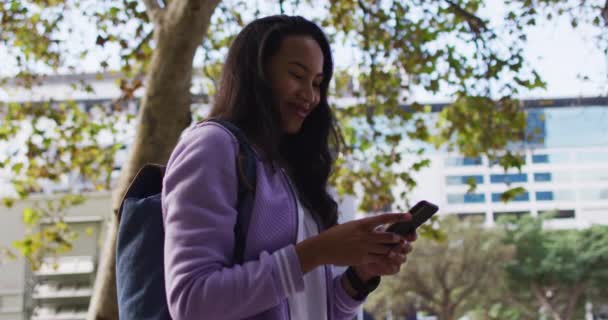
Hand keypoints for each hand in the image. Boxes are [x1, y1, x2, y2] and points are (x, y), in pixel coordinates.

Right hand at [296, 213, 410, 272]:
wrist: (323, 248)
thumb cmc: (336, 235)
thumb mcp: (351, 226)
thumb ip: (364, 227)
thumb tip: (377, 226)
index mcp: (362, 224)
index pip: (384, 218)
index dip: (398, 217)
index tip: (409, 216)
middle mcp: (365, 235)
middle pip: (389, 236)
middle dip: (399, 238)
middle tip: (405, 238)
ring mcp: (364, 248)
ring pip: (386, 249)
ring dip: (394, 249)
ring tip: (400, 249)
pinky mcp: (362, 258)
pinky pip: (379, 259)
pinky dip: (385, 258)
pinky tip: (389, 258)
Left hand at [354, 232, 416, 280]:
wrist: (362, 256)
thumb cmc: (370, 240)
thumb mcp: (376, 233)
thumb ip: (384, 231)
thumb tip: (387, 227)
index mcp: (400, 237)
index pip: (411, 236)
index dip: (413, 235)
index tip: (411, 234)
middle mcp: (401, 249)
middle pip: (409, 247)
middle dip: (406, 246)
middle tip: (402, 243)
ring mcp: (398, 259)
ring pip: (403, 258)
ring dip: (398, 256)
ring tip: (390, 253)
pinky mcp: (393, 268)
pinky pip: (395, 268)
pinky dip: (390, 265)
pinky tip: (385, 263)